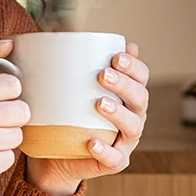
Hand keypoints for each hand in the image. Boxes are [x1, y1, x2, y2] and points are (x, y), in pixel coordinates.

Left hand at [25, 43, 149, 195]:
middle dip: (125, 84)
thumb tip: (66, 33)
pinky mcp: (113, 162)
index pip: (141, 77)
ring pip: (133, 127)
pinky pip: (115, 159)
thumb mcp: (66, 88)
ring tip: (99, 103)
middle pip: (140, 99)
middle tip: (103, 75)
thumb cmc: (64, 114)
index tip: (116, 56)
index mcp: (126, 96)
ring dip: (119, 114)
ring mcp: (125, 141)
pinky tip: (93, 142)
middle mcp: (132, 116)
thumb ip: (71, 65)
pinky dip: (106, 151)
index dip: (134, 66)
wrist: (55, 155)